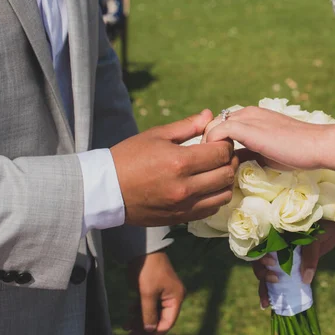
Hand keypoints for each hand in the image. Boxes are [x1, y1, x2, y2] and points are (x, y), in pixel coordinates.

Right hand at [111, 109, 238, 226]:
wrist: (106, 189)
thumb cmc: (129, 157)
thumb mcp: (156, 135)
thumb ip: (187, 126)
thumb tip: (210, 115)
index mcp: (179, 162)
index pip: (221, 153)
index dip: (226, 144)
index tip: (220, 140)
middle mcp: (185, 187)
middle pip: (226, 174)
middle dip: (229, 161)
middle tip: (222, 155)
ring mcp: (184, 206)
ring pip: (224, 194)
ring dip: (225, 181)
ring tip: (216, 170)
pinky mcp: (181, 218)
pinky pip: (211, 209)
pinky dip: (216, 197)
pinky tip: (208, 187)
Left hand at [125, 251, 185, 334]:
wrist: (143, 250)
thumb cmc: (148, 270)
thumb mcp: (147, 294)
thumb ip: (148, 314)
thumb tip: (149, 331)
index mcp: (176, 298)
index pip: (168, 322)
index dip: (155, 332)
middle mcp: (172, 297)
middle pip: (160, 319)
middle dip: (145, 327)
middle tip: (130, 333)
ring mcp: (163, 294)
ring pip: (152, 313)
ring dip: (140, 320)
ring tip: (126, 325)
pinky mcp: (154, 290)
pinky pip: (148, 305)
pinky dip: (139, 311)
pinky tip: (129, 314)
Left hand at [202, 114, 293, 170]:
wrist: (317, 145)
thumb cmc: (299, 152)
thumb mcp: (268, 153)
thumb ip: (250, 154)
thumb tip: (235, 165)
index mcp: (252, 115)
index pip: (222, 124)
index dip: (214, 142)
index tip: (213, 162)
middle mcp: (246, 112)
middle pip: (212, 123)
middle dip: (206, 144)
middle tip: (207, 166)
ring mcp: (246, 118)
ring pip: (212, 126)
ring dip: (207, 146)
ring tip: (209, 166)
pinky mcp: (247, 127)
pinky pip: (217, 132)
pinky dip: (212, 148)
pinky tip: (218, 163)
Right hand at [253, 221, 334, 308]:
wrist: (332, 228)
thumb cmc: (323, 227)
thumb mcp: (317, 237)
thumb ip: (310, 255)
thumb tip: (306, 280)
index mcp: (277, 235)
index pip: (260, 246)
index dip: (261, 256)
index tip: (272, 263)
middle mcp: (274, 246)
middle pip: (259, 261)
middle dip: (262, 274)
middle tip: (274, 280)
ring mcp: (280, 258)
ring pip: (266, 273)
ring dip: (264, 288)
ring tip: (266, 303)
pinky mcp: (289, 269)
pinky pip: (278, 281)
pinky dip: (273, 293)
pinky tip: (268, 304)